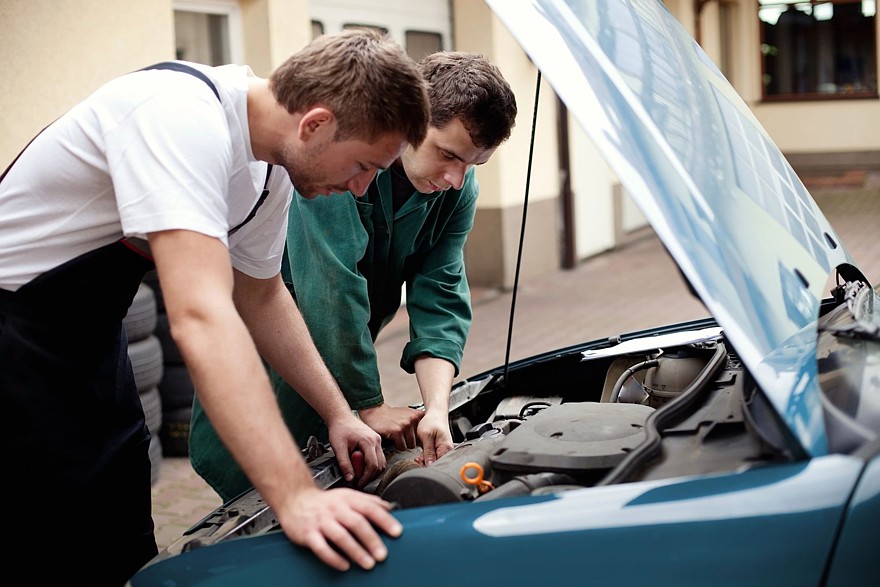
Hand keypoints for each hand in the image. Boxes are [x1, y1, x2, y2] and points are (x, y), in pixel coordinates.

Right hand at [276, 484, 401, 570]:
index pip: (369, 508)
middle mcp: (335, 509)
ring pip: (340, 536)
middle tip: (383, 555)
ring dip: (356, 551)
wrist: (295, 499)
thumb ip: (368, 502)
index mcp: (348, 499)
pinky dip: (334, 558)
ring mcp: (321, 521)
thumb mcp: (348, 496)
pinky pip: (321, 548)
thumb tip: (391, 508)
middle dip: (371, 540)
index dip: (384, 520)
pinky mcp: (308, 534)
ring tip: (368, 564)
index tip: (397, 532)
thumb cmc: (326, 502)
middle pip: (356, 523)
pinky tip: (344, 566)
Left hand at [326, 414, 385, 487]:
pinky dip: (372, 465)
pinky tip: (361, 466)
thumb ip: (344, 464)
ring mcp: (378, 441)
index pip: (373, 465)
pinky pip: (379, 457)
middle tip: (358, 480)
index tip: (358, 483)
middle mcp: (376, 441)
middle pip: (380, 465)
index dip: (366, 477)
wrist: (341, 417)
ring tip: (359, 474)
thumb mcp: (338, 447)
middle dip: (369, 476)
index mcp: (368, 441)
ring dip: (371, 471)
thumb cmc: (339, 429)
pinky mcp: (376, 442)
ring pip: (381, 462)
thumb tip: (350, 478)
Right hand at [358, 403, 424, 450]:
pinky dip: (397, 445)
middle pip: (418, 440)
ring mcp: (405, 425)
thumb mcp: (408, 414)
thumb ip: (417, 423)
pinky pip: (402, 447)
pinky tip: (393, 438)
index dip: (419, 437)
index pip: (425, 433)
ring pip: (411, 445)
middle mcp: (413, 419)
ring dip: (404, 444)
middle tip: (402, 436)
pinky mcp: (397, 432)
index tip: (413, 436)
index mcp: (418, 415)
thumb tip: (426, 438)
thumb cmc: (392, 416)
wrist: (376, 412)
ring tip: (398, 437)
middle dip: (410, 441)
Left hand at [414, 409, 453, 465]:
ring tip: (419, 456)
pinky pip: (433, 457)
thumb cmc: (432, 421)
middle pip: (436, 464)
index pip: (438, 464)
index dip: (427, 465)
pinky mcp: (439, 449)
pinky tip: (422, 454)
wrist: (435, 414)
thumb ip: (428, 451)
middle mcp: (447, 451)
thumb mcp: (427, 436)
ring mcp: (443, 450)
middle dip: (425, 463)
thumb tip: (429, 465)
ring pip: (433, 461)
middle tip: (417, 459)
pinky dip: (426, 457)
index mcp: (446, 448)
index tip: (419, 462)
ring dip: (425, 460)